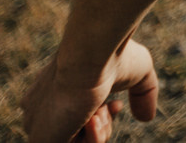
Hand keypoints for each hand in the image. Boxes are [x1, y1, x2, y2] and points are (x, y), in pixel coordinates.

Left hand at [22, 39, 158, 142]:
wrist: (90, 52)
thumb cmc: (113, 54)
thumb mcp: (138, 70)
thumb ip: (143, 95)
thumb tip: (146, 117)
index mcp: (54, 91)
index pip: (75, 117)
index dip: (102, 117)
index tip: (115, 105)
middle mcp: (41, 109)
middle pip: (76, 134)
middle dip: (103, 125)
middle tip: (112, 107)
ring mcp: (39, 125)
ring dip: (100, 132)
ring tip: (101, 111)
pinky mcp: (41, 139)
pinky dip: (93, 140)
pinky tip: (94, 119)